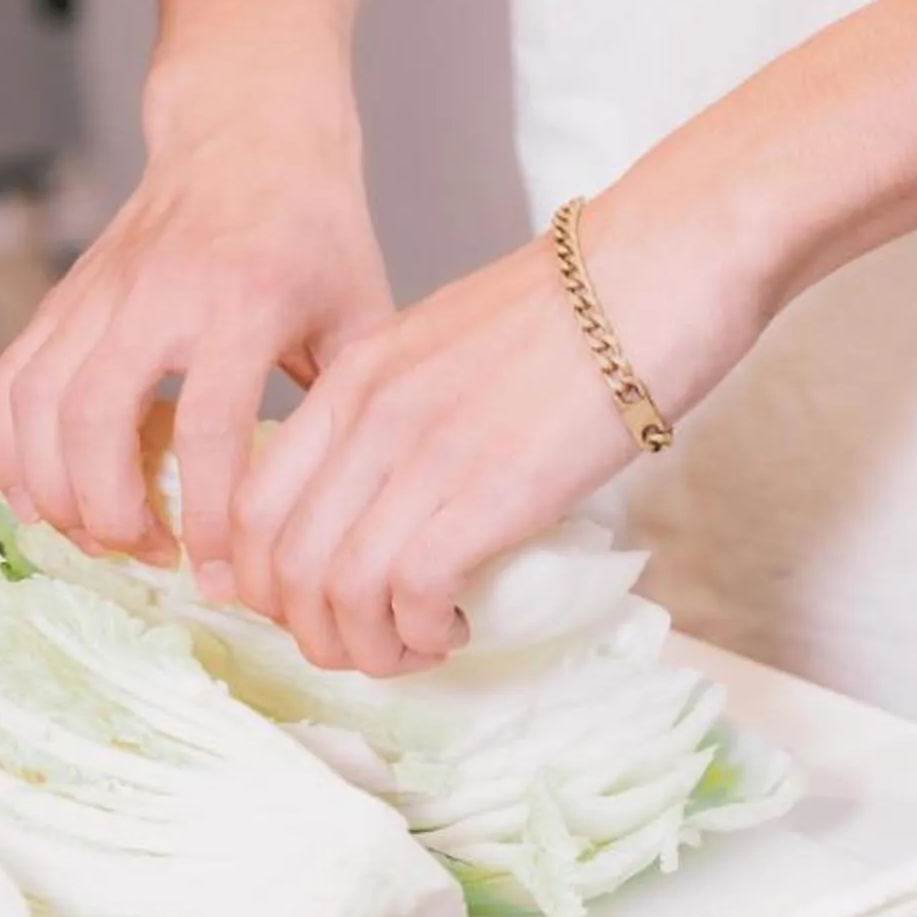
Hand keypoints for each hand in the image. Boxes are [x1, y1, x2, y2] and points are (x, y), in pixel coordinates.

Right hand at [0, 59, 389, 574]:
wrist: (248, 135)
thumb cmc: (314, 231)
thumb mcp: (360, 312)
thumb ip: (347, 405)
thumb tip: (336, 508)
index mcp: (244, 302)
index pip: (211, 428)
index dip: (208, 513)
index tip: (220, 571)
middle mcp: (158, 295)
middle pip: (96, 420)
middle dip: (112, 510)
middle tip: (148, 553)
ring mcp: (99, 293)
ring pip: (37, 404)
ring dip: (54, 488)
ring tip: (99, 535)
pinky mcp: (62, 296)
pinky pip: (8, 380)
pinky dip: (9, 448)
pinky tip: (42, 494)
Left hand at [230, 189, 765, 674]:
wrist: (660, 267)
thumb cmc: (587, 303)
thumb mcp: (458, 341)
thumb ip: (413, 400)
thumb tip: (414, 481)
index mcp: (356, 377)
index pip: (256, 502)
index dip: (269, 581)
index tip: (317, 608)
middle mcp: (371, 415)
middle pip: (284, 564)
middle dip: (317, 633)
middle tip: (368, 649)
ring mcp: (426, 452)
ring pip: (339, 592)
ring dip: (370, 649)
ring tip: (416, 650)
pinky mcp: (490, 490)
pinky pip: (410, 593)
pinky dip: (422, 633)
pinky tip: (456, 628)